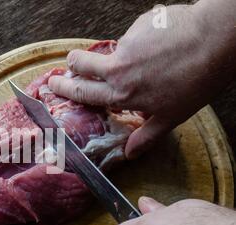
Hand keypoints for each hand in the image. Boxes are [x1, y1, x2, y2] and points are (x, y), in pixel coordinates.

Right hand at [49, 1, 235, 158]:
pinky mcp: (138, 26)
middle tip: (69, 65)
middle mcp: (117, 68)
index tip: (53, 83)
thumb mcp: (172, 116)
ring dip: (117, 55)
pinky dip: (140, 42)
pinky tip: (160, 46)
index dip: (64, 87)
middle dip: (70, 65)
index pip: (82, 91)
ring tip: (145, 59)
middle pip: (80, 63)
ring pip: (111, 51)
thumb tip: (130, 153)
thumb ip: (147, 135)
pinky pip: (132, 36)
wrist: (215, 41)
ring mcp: (126, 44)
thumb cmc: (196, 81)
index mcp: (121, 93)